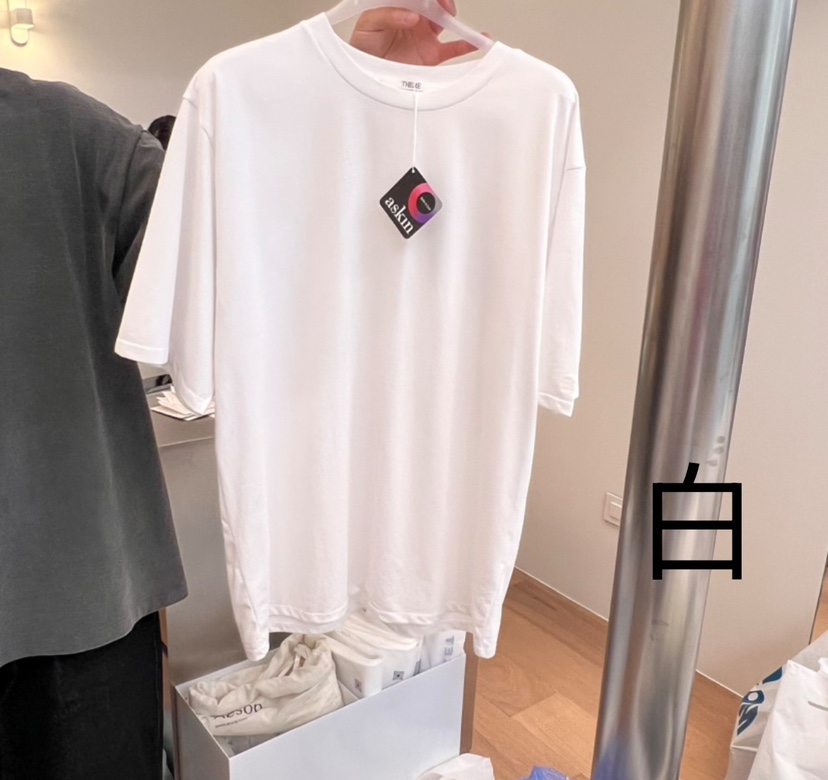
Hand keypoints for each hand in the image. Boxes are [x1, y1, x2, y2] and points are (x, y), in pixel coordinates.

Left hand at [348, 0, 479, 64]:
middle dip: (444, 1)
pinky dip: (467, 44)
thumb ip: (387, 15)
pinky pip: (453, 48)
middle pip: (436, 3)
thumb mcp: (368, 24)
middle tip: (444, 7)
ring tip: (456, 20)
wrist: (364, 74)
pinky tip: (478, 41)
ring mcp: (426, 36)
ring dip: (455, 18)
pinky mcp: (431, 55)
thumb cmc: (363, 47)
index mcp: (402, 5)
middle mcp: (416, 17)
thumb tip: (412, 17)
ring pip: (446, 22)